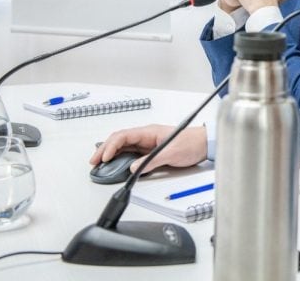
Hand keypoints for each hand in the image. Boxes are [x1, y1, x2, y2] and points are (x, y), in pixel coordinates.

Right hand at [89, 124, 207, 173]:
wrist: (205, 145)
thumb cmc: (192, 143)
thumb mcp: (172, 153)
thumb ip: (152, 161)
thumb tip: (134, 168)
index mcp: (150, 132)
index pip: (124, 136)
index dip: (111, 146)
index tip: (103, 157)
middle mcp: (147, 136)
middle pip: (120, 140)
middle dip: (104, 149)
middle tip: (93, 162)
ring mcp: (148, 144)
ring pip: (124, 147)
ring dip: (111, 154)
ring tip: (100, 164)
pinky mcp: (151, 152)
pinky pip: (132, 154)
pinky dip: (120, 158)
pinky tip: (115, 164)